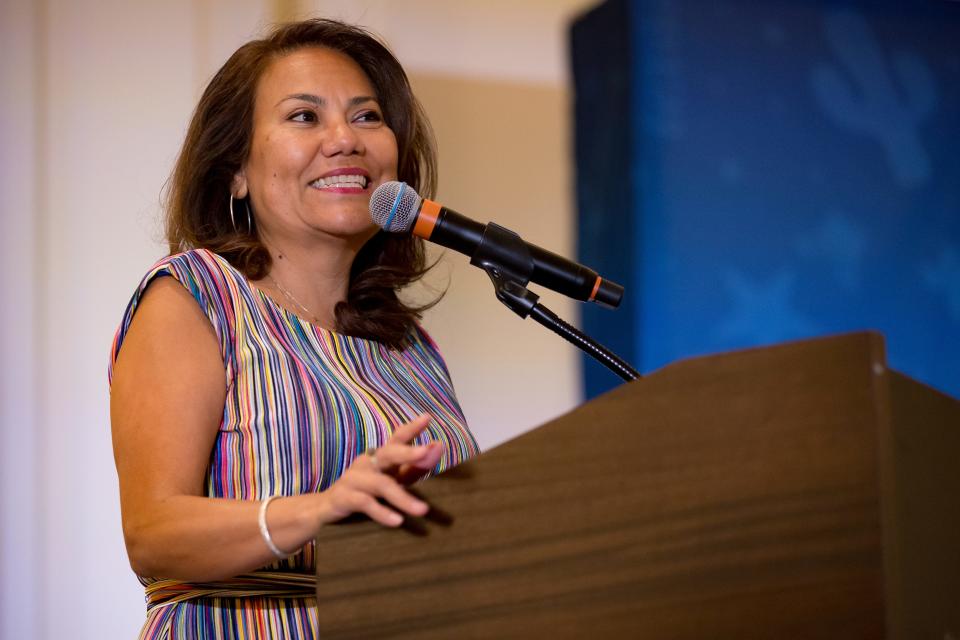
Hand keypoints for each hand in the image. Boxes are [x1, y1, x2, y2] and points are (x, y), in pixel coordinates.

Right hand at [318, 414, 442, 527]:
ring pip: (381, 484)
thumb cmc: (366, 490)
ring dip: (403, 498)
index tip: (427, 418)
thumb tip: (439, 448)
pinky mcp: (344, 497)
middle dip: (407, 452)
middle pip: (388, 453)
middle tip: (426, 452)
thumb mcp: (392, 479)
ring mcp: (354, 478)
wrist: (326, 507)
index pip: (397, 438)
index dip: (411, 428)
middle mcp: (367, 462)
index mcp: (380, 456)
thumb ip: (415, 467)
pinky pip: (365, 503)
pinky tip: (397, 521)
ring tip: (423, 510)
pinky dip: (382, 512)